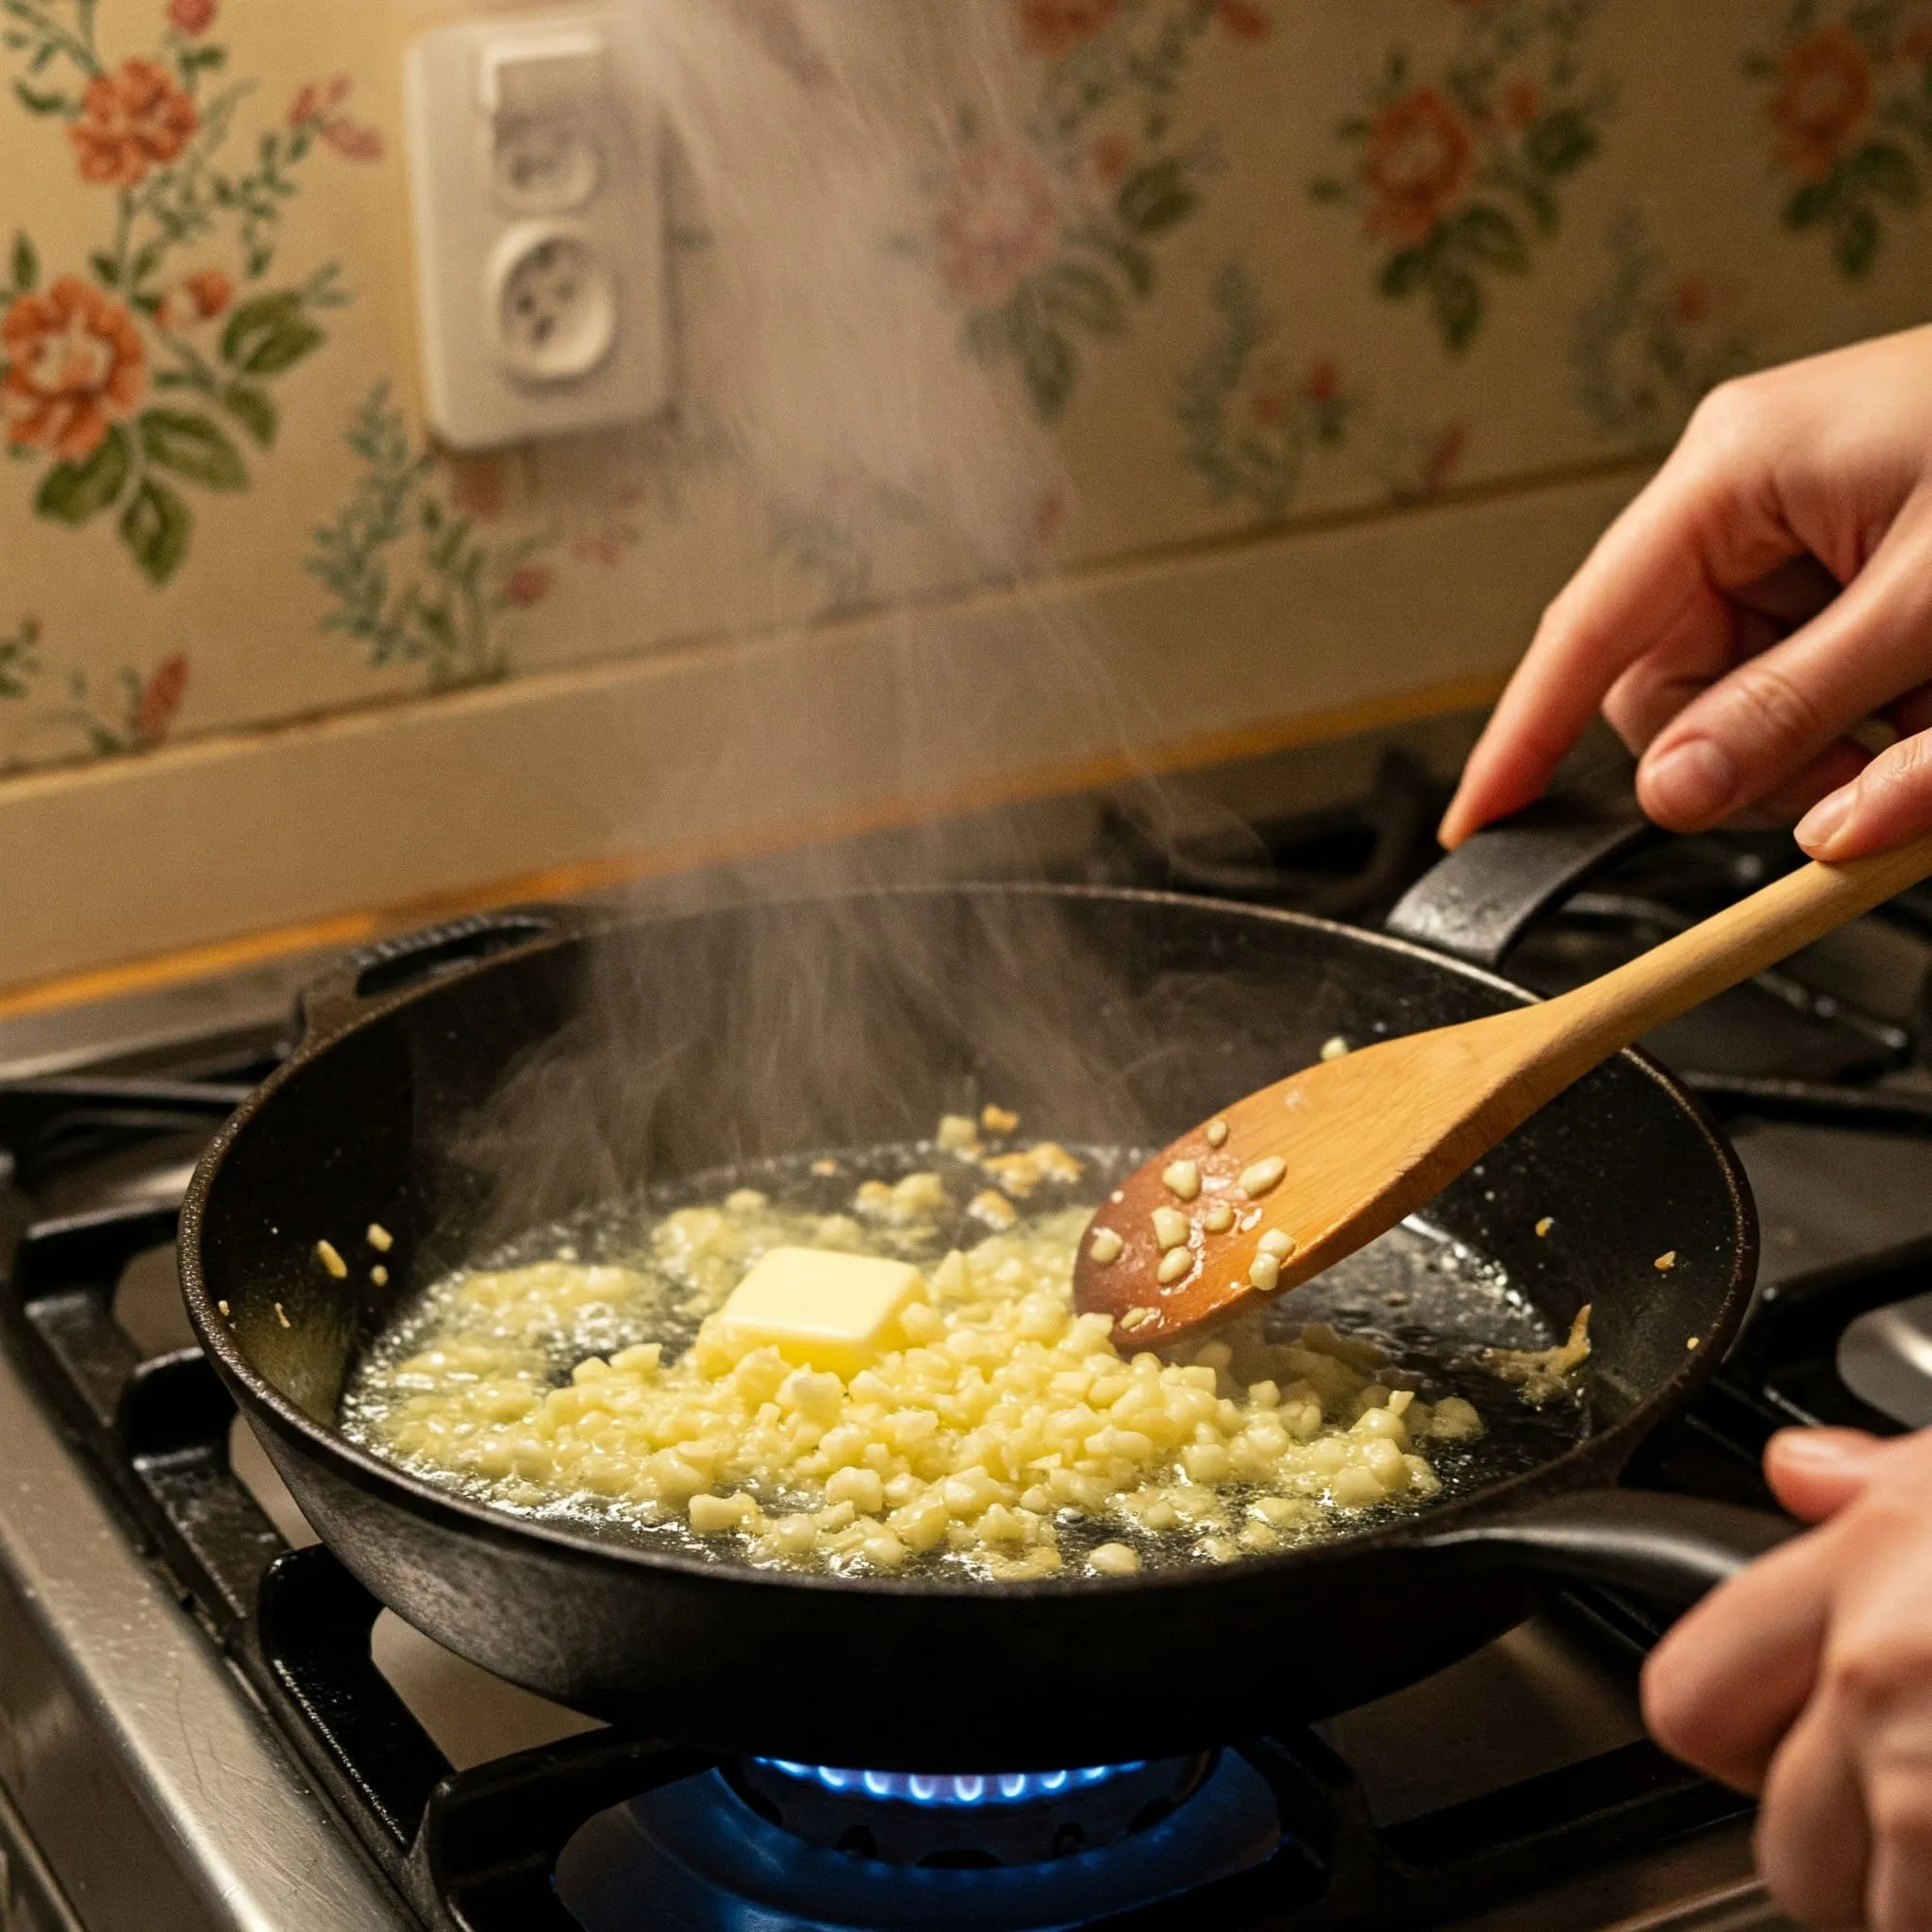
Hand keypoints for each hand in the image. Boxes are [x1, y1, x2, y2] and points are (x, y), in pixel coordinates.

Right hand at [1439, 325, 1931, 861]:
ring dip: (1844, 750)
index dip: (1518, 738)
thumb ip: (1797, 705)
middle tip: (1861, 791)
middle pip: (1673, 692)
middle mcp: (1748, 504)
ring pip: (1753, 706)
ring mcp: (1802, 537)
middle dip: (1759, 761)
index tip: (1475, 825)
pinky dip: (1885, 728)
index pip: (1585, 632)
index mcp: (1734, 475)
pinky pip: (1820, 690)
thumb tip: (1676, 793)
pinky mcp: (1855, 571)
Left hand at [1641, 1426, 1931, 1929]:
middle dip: (1836, 1844)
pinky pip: (1919, 1917)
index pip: (1688, 1694)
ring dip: (1904, 1891)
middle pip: (1780, 1843)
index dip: (1728, 1731)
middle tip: (1903, 1795)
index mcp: (1871, 1567)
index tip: (1777, 1731)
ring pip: (1863, 1909)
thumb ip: (1879, 1483)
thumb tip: (1800, 1472)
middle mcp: (1888, 1680)